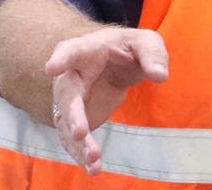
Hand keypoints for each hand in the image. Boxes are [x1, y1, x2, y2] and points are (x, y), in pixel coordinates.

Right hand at [44, 27, 168, 173]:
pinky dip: (81, 154)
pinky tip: (93, 168)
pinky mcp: (75, 119)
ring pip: (67, 123)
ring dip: (78, 143)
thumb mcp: (146, 43)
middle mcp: (70, 76)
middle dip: (72, 115)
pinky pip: (73, 138)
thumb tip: (160, 75)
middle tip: (80, 132)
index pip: (70, 51)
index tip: (52, 68)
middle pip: (66, 95)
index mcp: (85, 51)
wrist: (118, 61)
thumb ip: (153, 55)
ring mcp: (70, 100)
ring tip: (94, 159)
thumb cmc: (129, 47)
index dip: (61, 59)